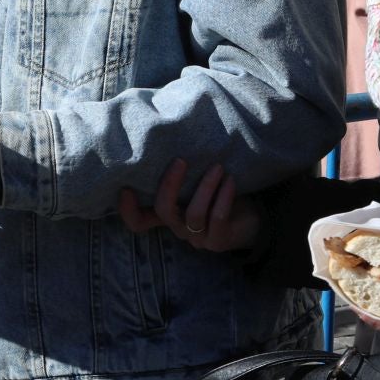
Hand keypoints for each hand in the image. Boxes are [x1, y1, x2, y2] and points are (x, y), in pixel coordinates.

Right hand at [118, 159, 260, 252]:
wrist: (253, 218)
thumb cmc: (221, 194)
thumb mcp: (198, 182)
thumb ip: (183, 173)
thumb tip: (171, 137)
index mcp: (170, 215)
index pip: (139, 222)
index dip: (128, 210)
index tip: (125, 188)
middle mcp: (180, 228)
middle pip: (163, 211)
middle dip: (170, 185)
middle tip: (181, 160)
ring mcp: (199, 238)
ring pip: (194, 214)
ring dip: (206, 187)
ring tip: (218, 167)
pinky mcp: (219, 241)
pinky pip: (217, 218)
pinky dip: (223, 197)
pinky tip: (230, 181)